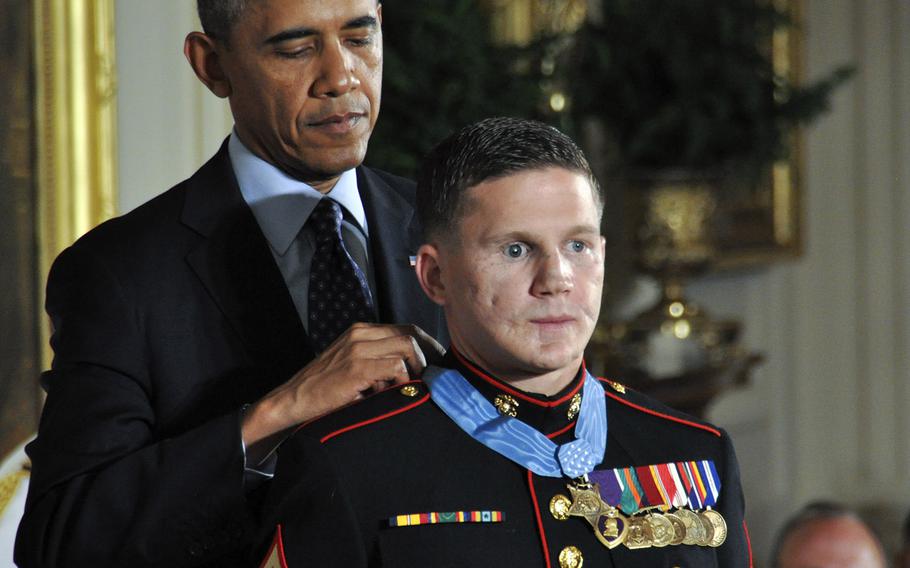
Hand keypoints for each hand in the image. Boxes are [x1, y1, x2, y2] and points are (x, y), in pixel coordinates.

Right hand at [241, 322, 443, 462]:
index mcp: (361, 331)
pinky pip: (395, 367)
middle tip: (432, 377)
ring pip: (407, 348)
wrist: (293, 399)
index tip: (438, 363)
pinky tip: (386, 394)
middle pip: (411, 334)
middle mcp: (361, 334)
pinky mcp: (357, 367)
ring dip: (413, 370)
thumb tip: (415, 369)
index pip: (406, 329)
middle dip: (429, 356)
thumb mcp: (352, 364)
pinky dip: (399, 382)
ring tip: (403, 388)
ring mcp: (358, 349)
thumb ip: (377, 359)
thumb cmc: (324, 388)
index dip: (427, 345)